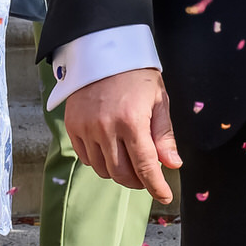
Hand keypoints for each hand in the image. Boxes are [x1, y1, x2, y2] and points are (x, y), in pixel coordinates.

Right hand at [63, 68, 183, 203]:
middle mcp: (106, 128)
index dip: (156, 186)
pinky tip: (111, 152)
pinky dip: (100, 162)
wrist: (103, 49)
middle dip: (138, 182)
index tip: (164, 197)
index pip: (146, 166)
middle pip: (121, 174)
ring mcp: (86, 128)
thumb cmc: (137, 74)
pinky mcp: (72, 126)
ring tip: (131, 163)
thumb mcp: (159, 100)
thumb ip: (164, 135)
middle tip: (148, 179)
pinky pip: (86, 158)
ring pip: (102, 169)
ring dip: (119, 173)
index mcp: (132, 121)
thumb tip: (172, 165)